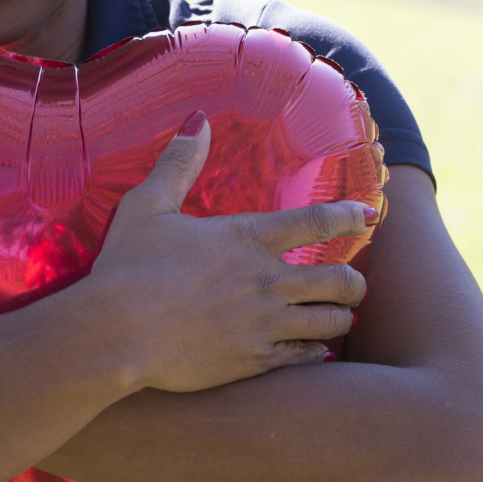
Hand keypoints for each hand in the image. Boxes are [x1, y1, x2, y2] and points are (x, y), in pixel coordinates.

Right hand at [79, 112, 374, 393]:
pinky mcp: (254, 362)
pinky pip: (306, 358)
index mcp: (248, 238)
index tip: (369, 216)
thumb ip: (179, 163)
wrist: (114, 334)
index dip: (350, 216)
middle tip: (352, 284)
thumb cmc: (127, 267)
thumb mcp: (148, 205)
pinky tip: (312, 350)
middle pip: (342, 280)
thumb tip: (197, 119)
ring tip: (337, 317)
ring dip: (341, 318)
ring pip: (333, 322)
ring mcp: (265, 324)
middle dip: (355, 282)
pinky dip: (315, 352)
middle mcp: (268, 280)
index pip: (318, 222)